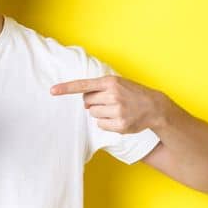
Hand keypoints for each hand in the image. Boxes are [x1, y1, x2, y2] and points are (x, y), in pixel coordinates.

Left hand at [50, 74, 171, 133]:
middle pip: (86, 102)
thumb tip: (84, 103)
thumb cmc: (132, 93)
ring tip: (116, 109)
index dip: (66, 88)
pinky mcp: (120, 124)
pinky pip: (100, 125)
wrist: (155, 106)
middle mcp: (113, 95)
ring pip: (92, 114)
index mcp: (110, 82)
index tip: (52, 91)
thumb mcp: (117, 83)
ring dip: (100, 113)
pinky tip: (119, 118)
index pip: (83, 85)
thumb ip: (99, 88)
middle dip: (93, 103)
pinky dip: (106, 123)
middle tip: (109, 101)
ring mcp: (117, 110)